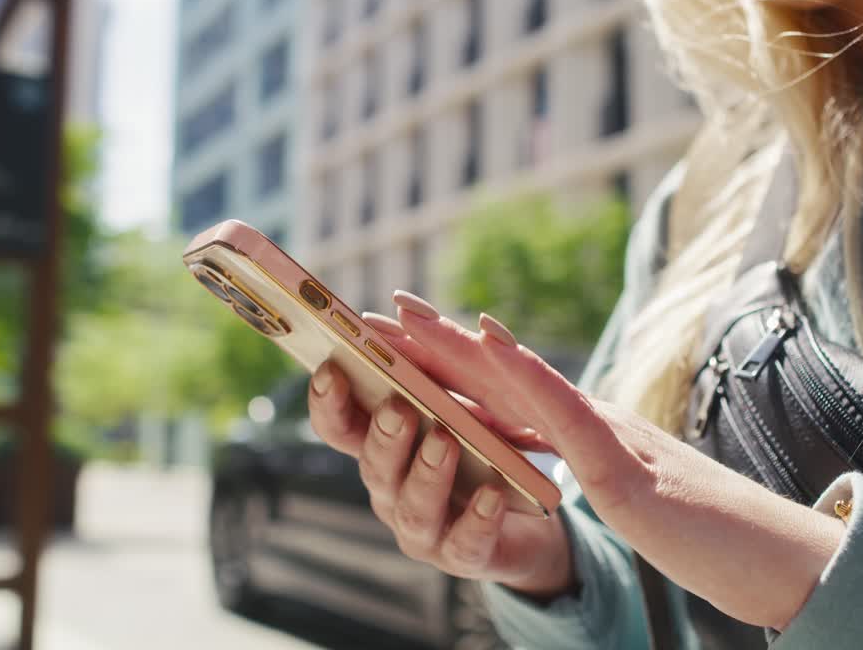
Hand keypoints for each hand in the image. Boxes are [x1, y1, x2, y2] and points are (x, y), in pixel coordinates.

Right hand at [307, 358, 574, 598]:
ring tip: (446, 441)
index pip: (340, 426)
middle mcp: (392, 490)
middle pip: (373, 466)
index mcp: (383, 448)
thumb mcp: (462, 399)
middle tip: (399, 407)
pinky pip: (466, 542)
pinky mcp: (466, 555)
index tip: (331, 368)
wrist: (532, 514)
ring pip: (413, 508)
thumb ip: (432, 364)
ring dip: (427, 472)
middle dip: (384, 436)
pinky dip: (476, 518)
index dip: (329, 402)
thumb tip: (404, 307)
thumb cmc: (483, 446)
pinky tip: (491, 495)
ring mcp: (425, 529)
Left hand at [363, 290, 844, 630]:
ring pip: (523, 380)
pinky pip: (566, 413)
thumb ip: (584, 464)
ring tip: (411, 315)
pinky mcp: (622, 467)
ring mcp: (606, 437)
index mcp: (584, 434)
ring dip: (461, 344)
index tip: (396, 340)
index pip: (504, 396)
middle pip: (500, 376)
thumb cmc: (698, 529)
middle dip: (434, 343)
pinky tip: (490, 342)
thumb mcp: (624, 492)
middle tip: (377, 310)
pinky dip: (525, 373)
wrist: (766, 552)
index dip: (448, 364)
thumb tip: (543, 454)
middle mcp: (590, 422)